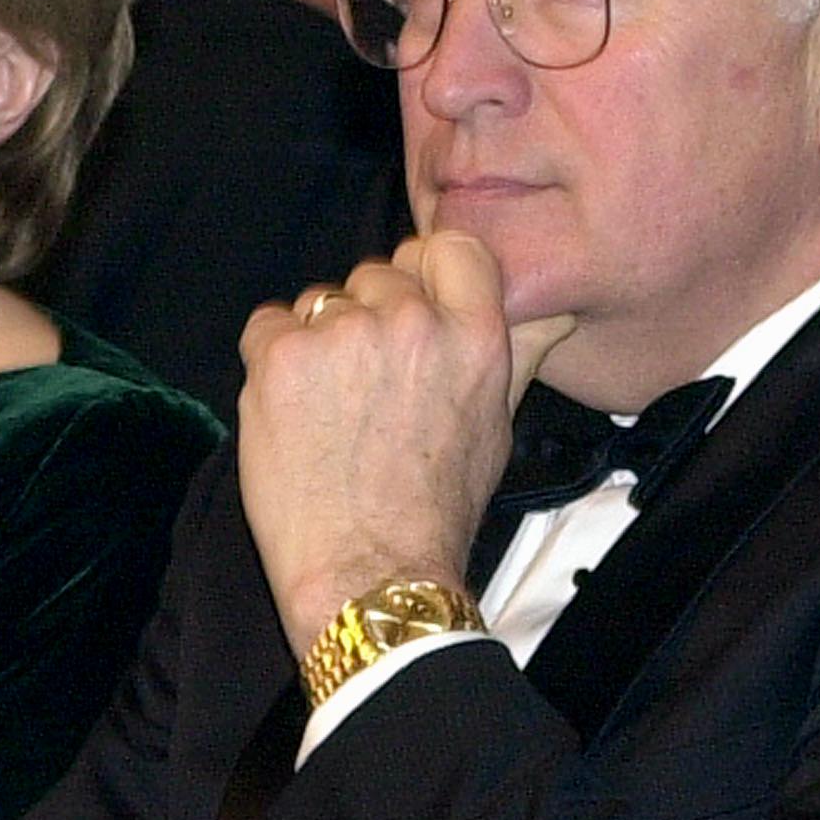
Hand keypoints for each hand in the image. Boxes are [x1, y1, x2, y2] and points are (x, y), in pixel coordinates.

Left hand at [235, 232, 575, 653]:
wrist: (369, 574)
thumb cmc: (436, 512)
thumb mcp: (498, 427)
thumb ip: (517, 354)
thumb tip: (553, 311)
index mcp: (474, 335)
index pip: (447, 246)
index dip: (424, 273)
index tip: (411, 308)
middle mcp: (411, 323)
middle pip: (377, 272)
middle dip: (367, 317)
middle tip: (367, 386)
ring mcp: (342, 335)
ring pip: (319, 299)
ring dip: (318, 340)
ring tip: (330, 409)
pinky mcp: (281, 356)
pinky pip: (267, 325)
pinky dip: (271, 360)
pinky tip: (292, 411)